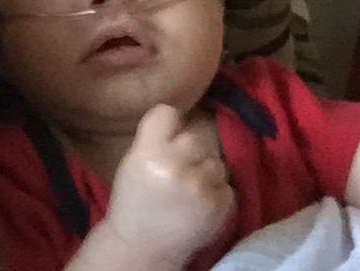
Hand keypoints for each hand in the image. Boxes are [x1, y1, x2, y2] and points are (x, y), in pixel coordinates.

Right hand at [98, 104, 234, 268]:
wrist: (142, 248)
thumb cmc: (134, 202)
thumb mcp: (132, 163)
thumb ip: (154, 140)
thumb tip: (181, 117)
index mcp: (147, 152)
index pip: (167, 112)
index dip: (169, 124)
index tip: (168, 135)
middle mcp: (175, 166)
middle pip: (195, 138)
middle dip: (189, 153)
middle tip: (177, 171)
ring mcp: (200, 187)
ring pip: (215, 162)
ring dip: (206, 173)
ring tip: (190, 190)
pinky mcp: (220, 207)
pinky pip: (227, 186)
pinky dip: (216, 194)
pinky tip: (199, 205)